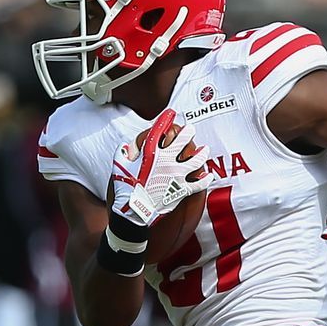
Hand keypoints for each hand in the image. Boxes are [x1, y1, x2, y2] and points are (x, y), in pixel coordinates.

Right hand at [110, 109, 209, 226]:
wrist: (134, 212)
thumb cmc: (125, 189)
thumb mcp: (118, 166)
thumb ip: (124, 153)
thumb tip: (128, 147)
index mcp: (151, 154)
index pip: (160, 131)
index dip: (166, 119)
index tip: (171, 113)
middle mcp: (166, 162)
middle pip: (182, 141)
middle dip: (187, 132)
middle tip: (190, 128)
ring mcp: (176, 176)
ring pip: (196, 160)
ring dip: (201, 153)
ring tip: (204, 149)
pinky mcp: (182, 190)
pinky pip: (199, 183)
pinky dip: (205, 179)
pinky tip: (208, 175)